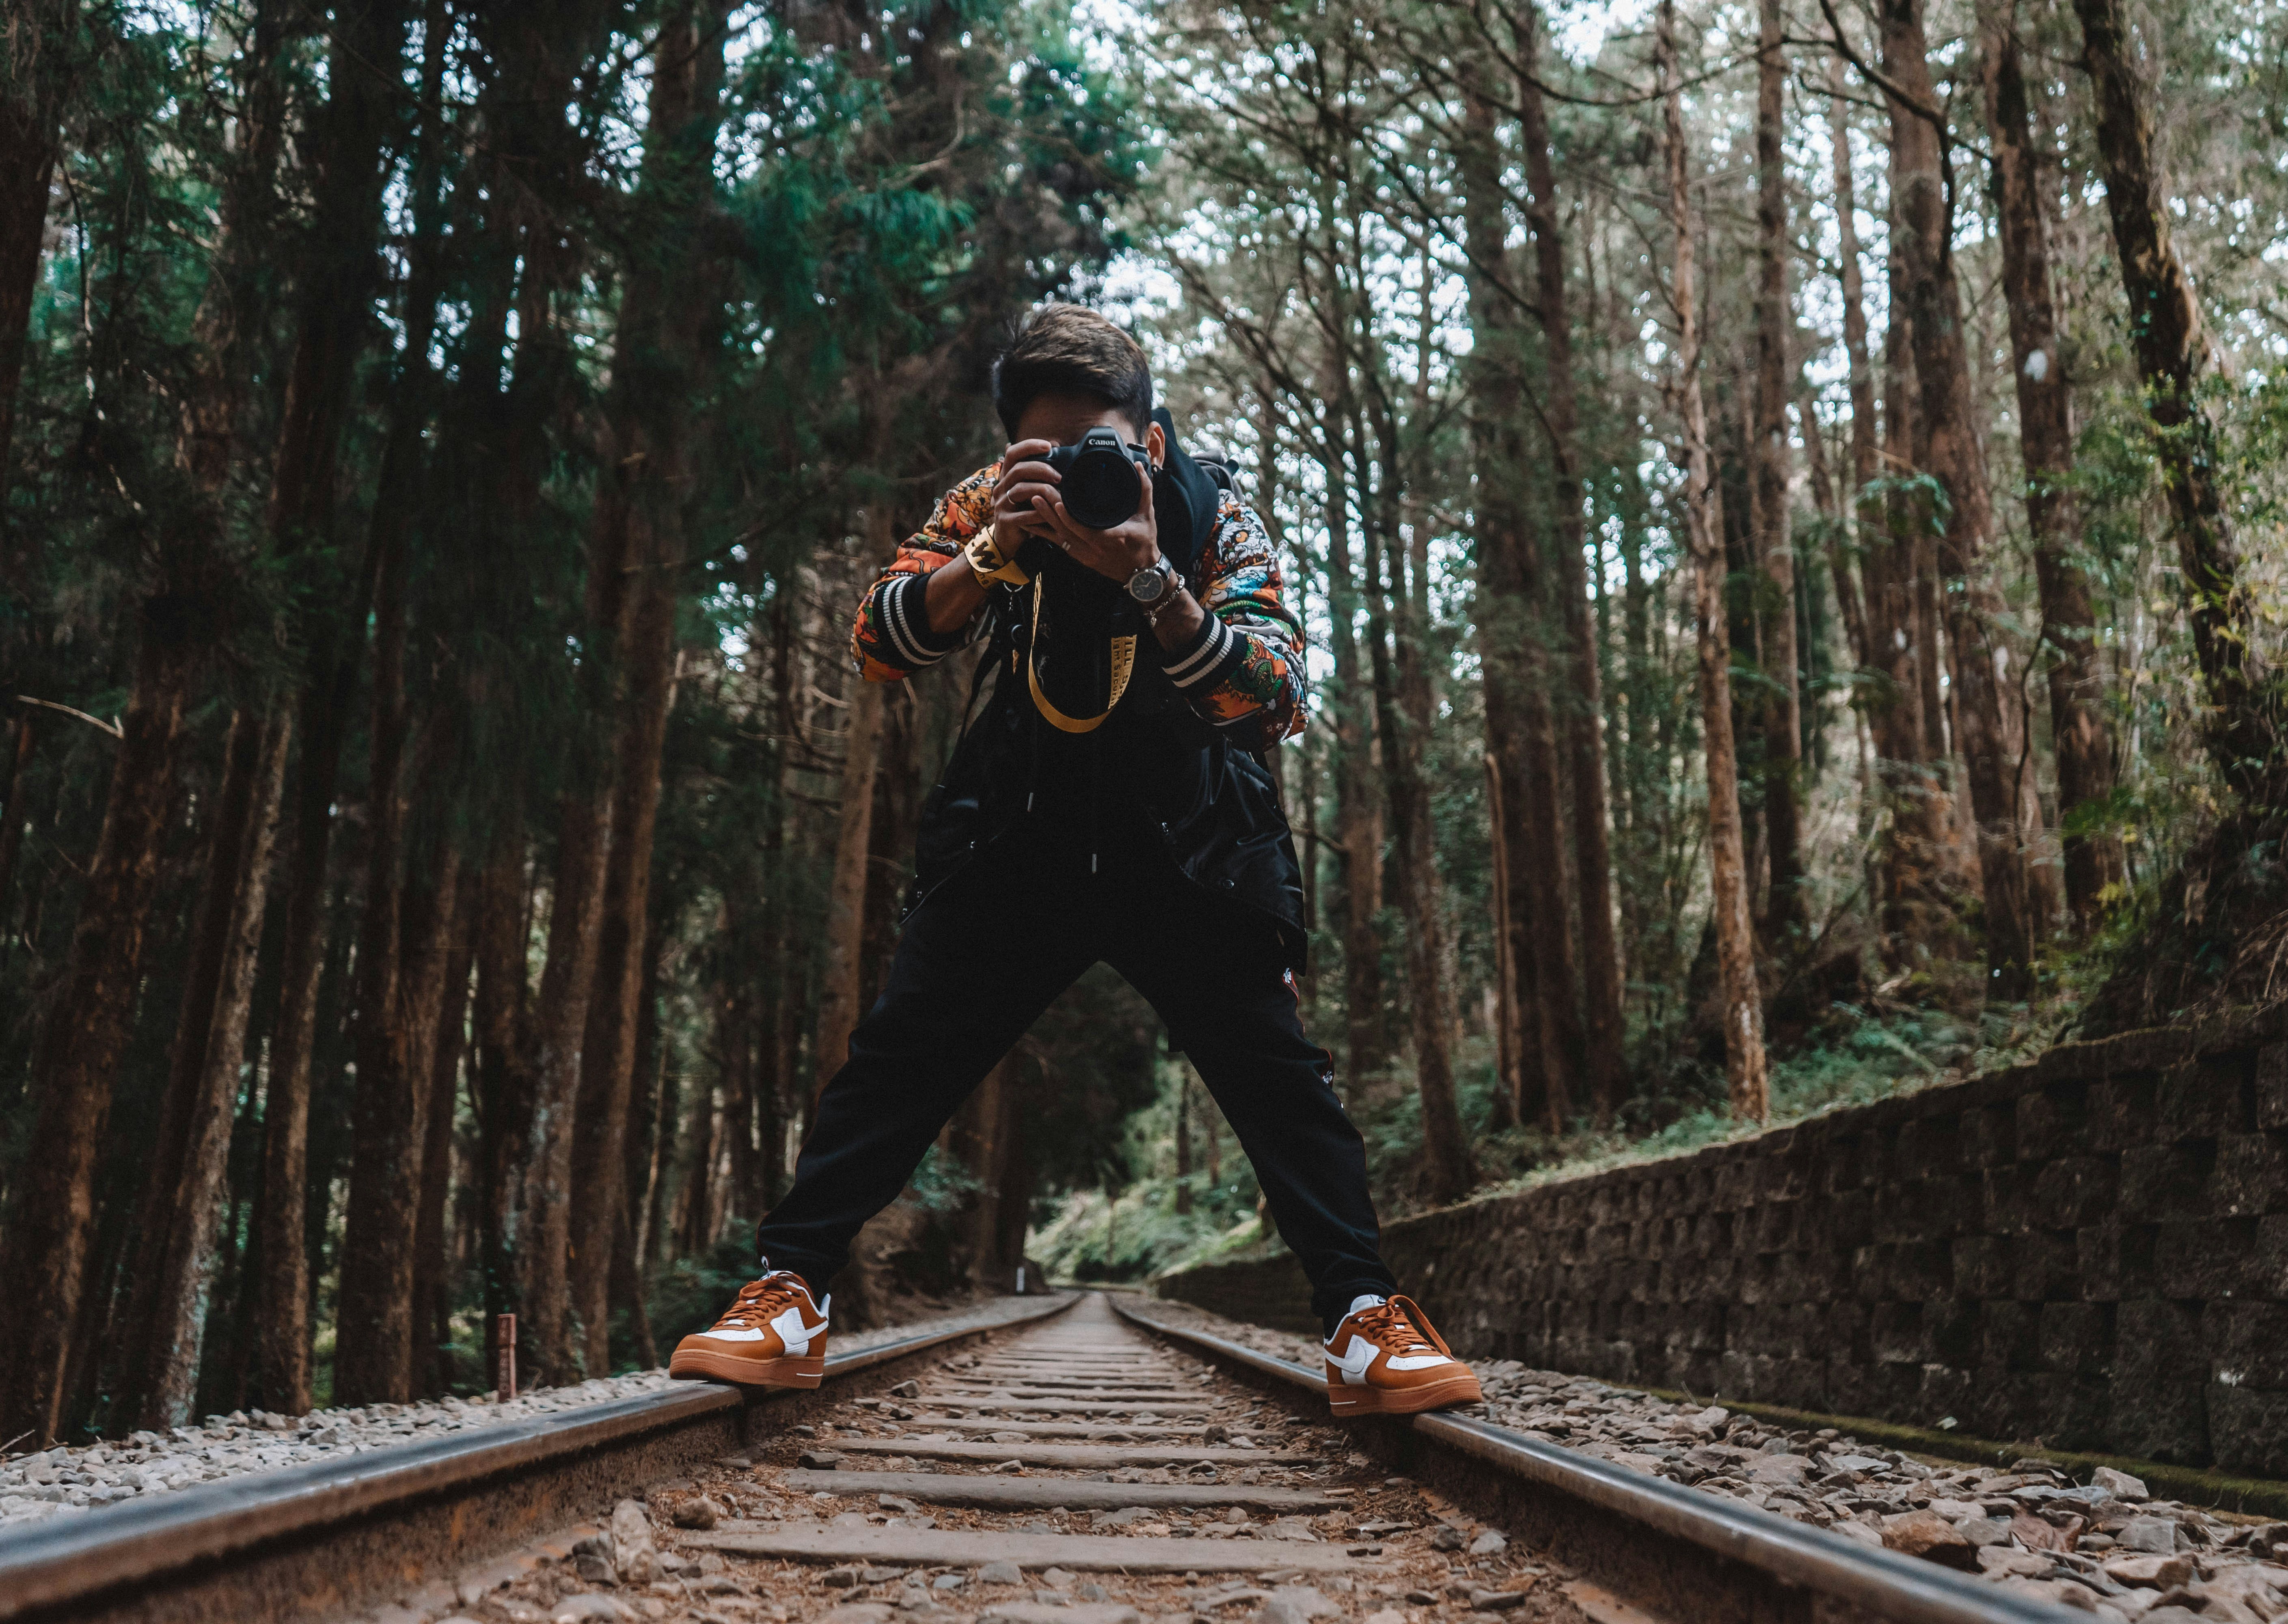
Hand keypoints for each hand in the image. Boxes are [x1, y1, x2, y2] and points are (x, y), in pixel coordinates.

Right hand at [981, 438, 1063, 558]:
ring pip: (1019, 490)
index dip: (1029, 446)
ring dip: (1041, 489)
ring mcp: (1001, 504)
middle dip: (1041, 469)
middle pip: (1018, 469)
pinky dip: (1039, 513)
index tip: (1049, 446)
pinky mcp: (1005, 521)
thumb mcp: (1030, 487)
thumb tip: (1055, 444)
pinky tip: (1052, 512)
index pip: (1012, 453)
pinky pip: (1023, 515)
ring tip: (1058, 493)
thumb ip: (1039, 470)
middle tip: (1059, 476)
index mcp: (1007, 476)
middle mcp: (1001, 487)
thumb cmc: (1025, 509)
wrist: (1009, 538)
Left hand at [1037, 456, 1159, 585]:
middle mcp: (1094, 548)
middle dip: (1049, 512)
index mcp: (1110, 538)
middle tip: (1037, 493)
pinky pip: (1059, 545)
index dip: (1068, 517)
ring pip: (1059, 538)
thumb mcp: (1147, 516)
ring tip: (1033, 502)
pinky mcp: (1080, 558)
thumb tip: (1138, 466)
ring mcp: (1085, 555)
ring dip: (1044, 520)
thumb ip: (1144, 490)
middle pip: (1066, 530)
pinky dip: (1046, 533)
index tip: (1057, 501)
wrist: (1141, 573)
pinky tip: (1033, 523)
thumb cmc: (1145, 542)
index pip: (1084, 529)